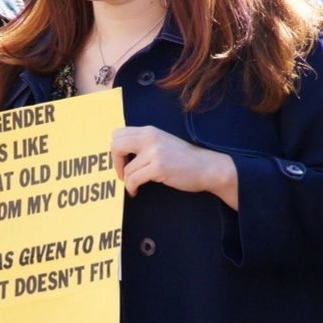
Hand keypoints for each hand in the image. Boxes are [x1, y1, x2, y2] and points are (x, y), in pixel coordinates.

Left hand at [110, 126, 237, 209]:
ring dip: (127, 181)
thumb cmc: (184, 159)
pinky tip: (136, 191)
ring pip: (126, 169)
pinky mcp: (158, 167)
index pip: (118, 134)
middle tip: (123, 174)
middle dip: (116, 163)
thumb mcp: (162, 142)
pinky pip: (133, 180)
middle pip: (115, 146)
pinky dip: (131, 188)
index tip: (124, 162)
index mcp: (150, 131)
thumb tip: (120, 152)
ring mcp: (155, 152)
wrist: (207, 167)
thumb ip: (144, 143)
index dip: (116, 150)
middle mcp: (150, 138)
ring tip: (134, 186)